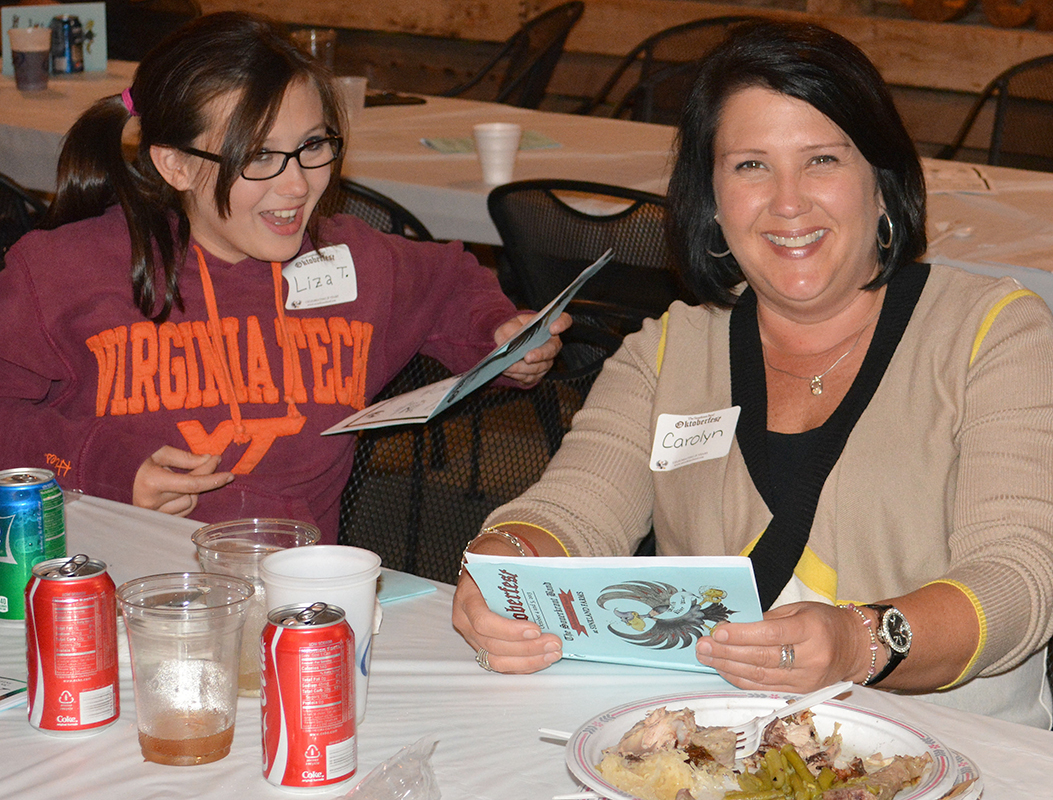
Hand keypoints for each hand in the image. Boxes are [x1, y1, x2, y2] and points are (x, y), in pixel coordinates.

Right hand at [132, 446, 233, 516]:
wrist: (116, 478)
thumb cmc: (140, 461)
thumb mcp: (161, 452)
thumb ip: (186, 457)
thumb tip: (210, 460)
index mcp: (153, 483)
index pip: (192, 483)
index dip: (213, 478)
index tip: (230, 474)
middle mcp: (152, 503)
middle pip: (193, 492)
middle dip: (204, 477)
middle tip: (210, 461)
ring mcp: (154, 515)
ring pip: (190, 503)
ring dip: (192, 491)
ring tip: (177, 480)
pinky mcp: (157, 521)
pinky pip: (184, 512)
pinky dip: (186, 501)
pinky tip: (175, 492)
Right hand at [452, 571, 562, 673]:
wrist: (488, 568)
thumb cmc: (498, 563)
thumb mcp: (505, 563)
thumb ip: (521, 576)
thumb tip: (555, 589)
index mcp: (467, 598)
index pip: (483, 621)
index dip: (509, 630)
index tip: (536, 629)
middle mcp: (465, 621)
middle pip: (493, 644)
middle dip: (526, 648)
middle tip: (554, 642)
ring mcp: (473, 637)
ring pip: (497, 660)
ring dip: (528, 660)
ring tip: (552, 653)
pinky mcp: (483, 648)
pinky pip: (502, 664)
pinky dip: (524, 665)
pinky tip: (543, 659)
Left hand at [496, 311, 571, 387]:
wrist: (506, 346)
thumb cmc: (511, 332)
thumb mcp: (508, 325)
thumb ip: (510, 329)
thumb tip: (512, 338)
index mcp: (547, 327)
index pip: (564, 321)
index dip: (562, 324)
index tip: (552, 329)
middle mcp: (551, 344)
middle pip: (552, 349)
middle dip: (539, 354)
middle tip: (527, 357)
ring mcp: (546, 360)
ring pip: (540, 366)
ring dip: (523, 367)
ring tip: (508, 366)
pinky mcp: (538, 374)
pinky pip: (531, 377)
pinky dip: (518, 374)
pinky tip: (508, 370)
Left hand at [694, 602, 865, 691]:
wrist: (855, 648)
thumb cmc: (824, 622)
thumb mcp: (799, 610)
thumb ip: (768, 619)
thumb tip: (734, 627)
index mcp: (812, 630)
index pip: (771, 634)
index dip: (742, 635)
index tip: (718, 632)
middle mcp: (811, 657)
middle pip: (762, 658)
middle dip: (727, 652)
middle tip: (702, 646)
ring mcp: (807, 679)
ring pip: (760, 676)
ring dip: (729, 668)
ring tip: (707, 658)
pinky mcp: (801, 692)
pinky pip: (765, 688)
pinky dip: (741, 680)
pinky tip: (724, 670)